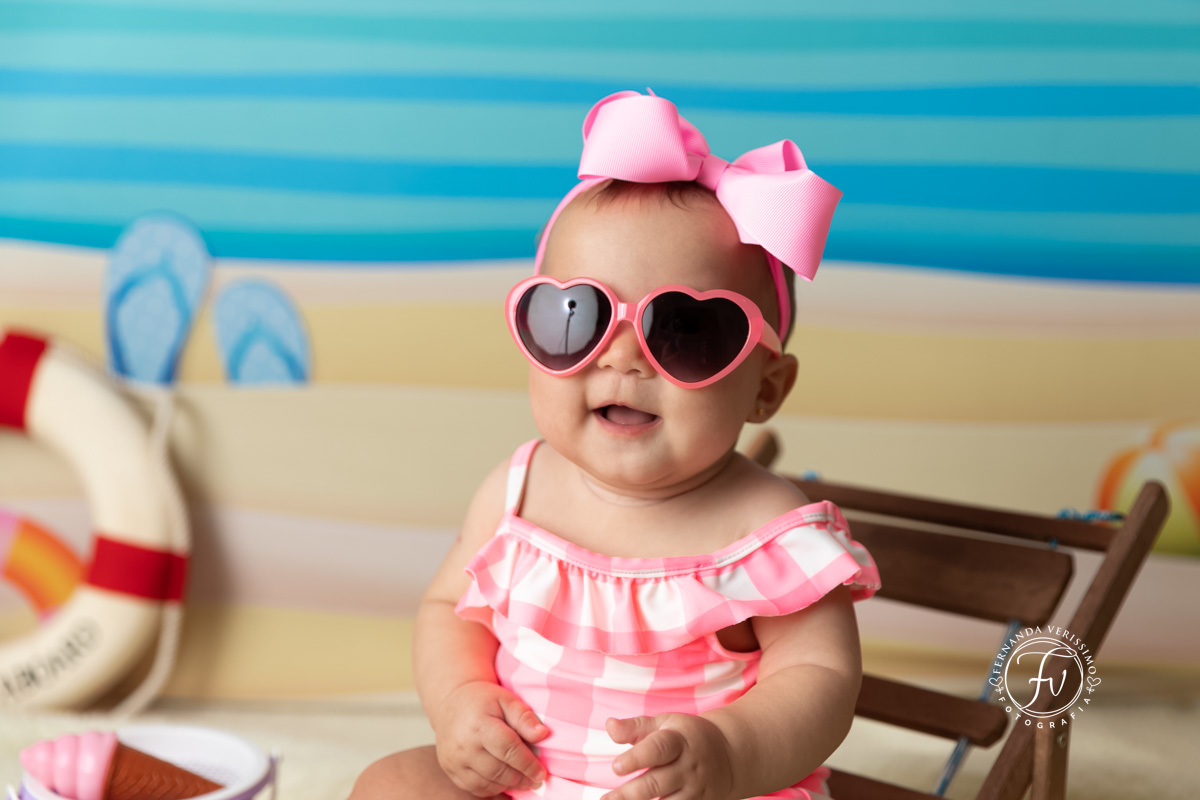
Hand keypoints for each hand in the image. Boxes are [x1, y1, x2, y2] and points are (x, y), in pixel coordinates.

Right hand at [434, 681, 549, 797]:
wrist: (451, 702)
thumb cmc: (482, 700)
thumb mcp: (506, 699)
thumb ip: (524, 717)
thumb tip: (542, 734)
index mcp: (479, 724)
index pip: (508, 749)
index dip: (527, 764)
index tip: (542, 773)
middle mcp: (464, 745)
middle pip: (498, 770)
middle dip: (521, 778)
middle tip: (536, 780)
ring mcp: (454, 760)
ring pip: (486, 784)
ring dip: (508, 786)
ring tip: (523, 782)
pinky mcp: (449, 769)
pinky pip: (474, 788)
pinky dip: (492, 790)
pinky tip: (505, 784)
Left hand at [602, 714, 734, 799]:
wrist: (730, 754)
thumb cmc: (686, 736)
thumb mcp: (665, 723)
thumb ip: (635, 727)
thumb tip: (609, 725)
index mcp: (679, 740)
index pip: (658, 749)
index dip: (636, 758)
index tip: (616, 767)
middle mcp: (688, 767)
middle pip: (658, 782)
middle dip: (631, 793)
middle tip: (607, 799)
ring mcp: (695, 789)